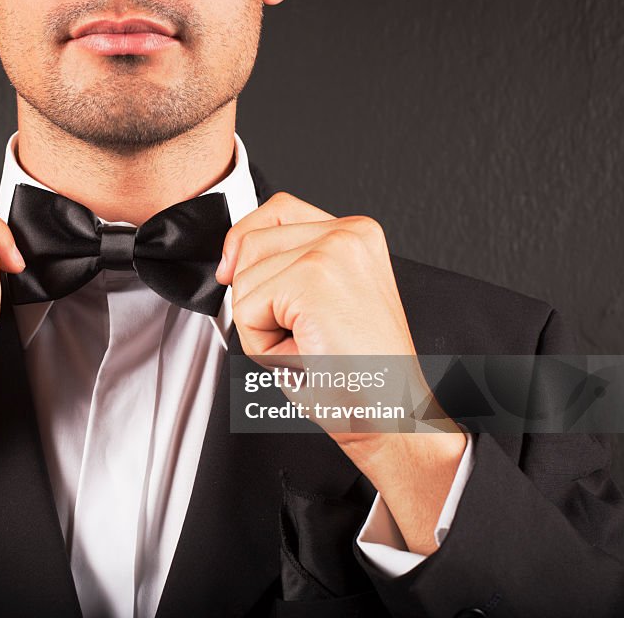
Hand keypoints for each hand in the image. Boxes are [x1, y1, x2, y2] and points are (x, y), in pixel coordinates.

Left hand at [218, 192, 464, 553]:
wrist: (392, 413)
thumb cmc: (358, 373)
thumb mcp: (318, 302)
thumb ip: (286, 266)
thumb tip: (230, 260)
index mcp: (355, 233)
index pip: (276, 210)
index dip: (244, 242)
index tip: (233, 271)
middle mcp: (349, 232)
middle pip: (249, 243)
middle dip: (256, 298)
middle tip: (302, 333)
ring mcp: (332, 251)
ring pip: (243, 280)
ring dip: (260, 327)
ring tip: (307, 345)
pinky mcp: (313, 279)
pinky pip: (247, 310)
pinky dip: (262, 346)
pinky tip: (304, 354)